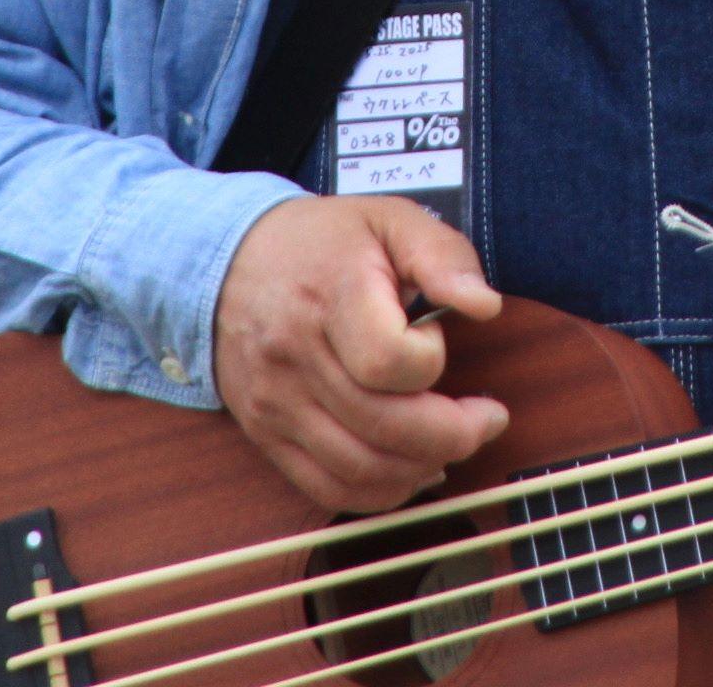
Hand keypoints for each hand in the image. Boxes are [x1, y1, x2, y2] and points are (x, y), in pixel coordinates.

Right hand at [213, 195, 508, 512]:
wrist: (225, 263)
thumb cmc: (321, 242)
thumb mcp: (388, 220)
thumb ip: (442, 255)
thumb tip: (484, 304)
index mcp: (329, 295)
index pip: (387, 360)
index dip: (431, 362)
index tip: (438, 340)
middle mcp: (294, 356)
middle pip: (383, 425)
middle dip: (453, 433)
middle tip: (486, 419)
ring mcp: (276, 402)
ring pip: (360, 468)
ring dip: (422, 467)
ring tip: (453, 441)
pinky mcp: (266, 434)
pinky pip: (328, 489)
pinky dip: (380, 492)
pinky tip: (412, 468)